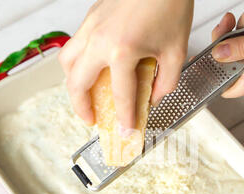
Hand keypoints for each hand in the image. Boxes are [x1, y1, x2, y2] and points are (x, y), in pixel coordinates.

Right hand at [59, 0, 193, 131]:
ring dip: (73, 85)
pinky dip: (77, 63)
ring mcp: (91, 27)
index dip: (123, 118)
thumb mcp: (176, 51)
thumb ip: (165, 82)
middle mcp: (100, 40)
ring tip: (84, 95)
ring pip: (67, 63)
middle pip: (78, 84)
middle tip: (92, 119)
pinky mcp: (90, 18)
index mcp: (123, 51)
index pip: (120, 95)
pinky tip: (91, 67)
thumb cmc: (170, 4)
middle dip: (82, 107)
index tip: (125, 131)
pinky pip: (74, 45)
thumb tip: (153, 98)